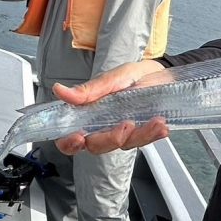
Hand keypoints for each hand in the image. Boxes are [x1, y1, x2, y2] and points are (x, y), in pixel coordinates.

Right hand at [53, 61, 168, 154]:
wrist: (160, 74)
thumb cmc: (132, 76)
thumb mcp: (111, 79)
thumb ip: (88, 90)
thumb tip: (59, 90)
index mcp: (89, 116)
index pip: (71, 139)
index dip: (69, 143)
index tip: (78, 137)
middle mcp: (104, 129)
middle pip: (97, 147)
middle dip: (111, 139)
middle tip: (126, 124)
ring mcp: (124, 134)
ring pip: (125, 146)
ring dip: (140, 135)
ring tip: (154, 121)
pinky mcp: (143, 135)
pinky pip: (146, 141)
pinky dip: (154, 134)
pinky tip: (161, 125)